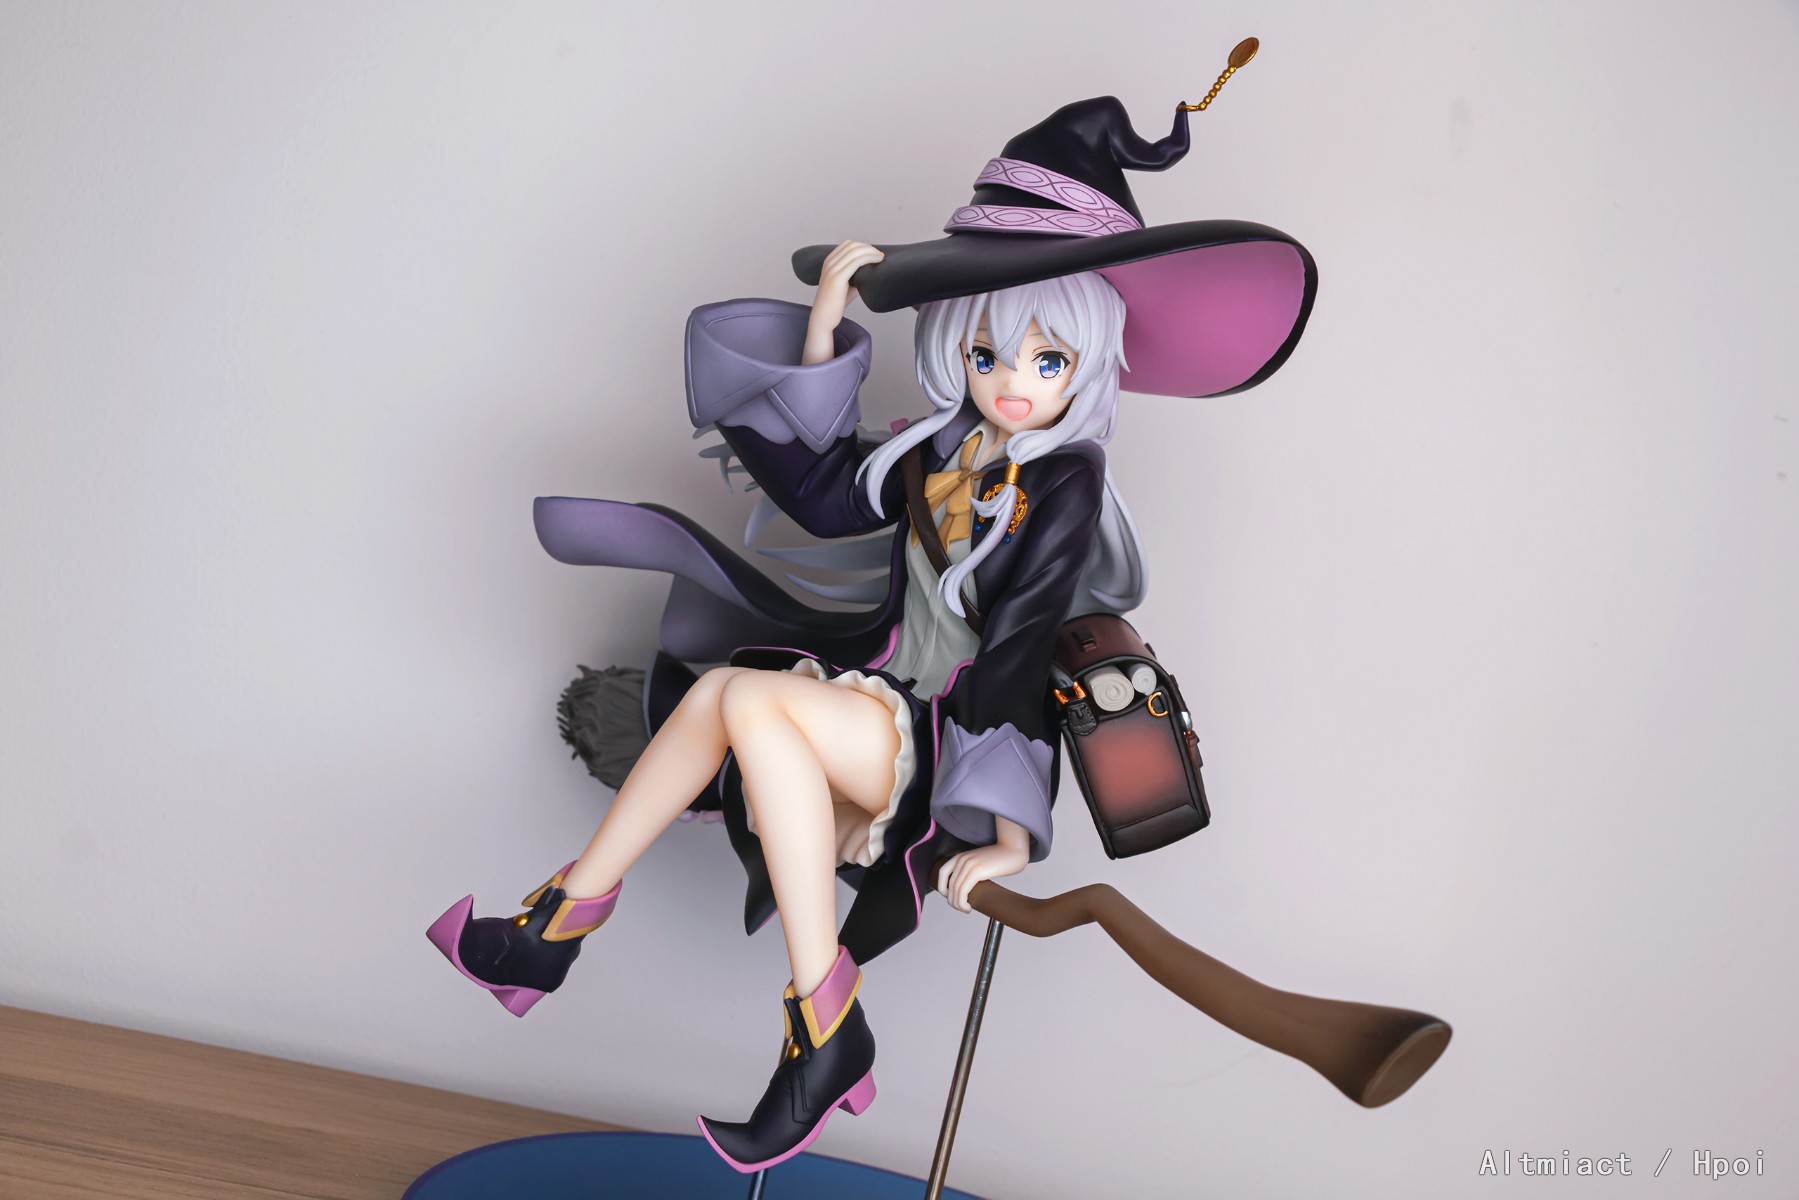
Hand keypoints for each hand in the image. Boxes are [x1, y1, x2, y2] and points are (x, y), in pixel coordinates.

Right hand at [802, 240, 883, 364]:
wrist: (823, 318)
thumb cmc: (835, 304)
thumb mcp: (846, 285)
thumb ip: (856, 276)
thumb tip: (872, 272)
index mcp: (828, 262)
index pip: (847, 244)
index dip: (863, 245)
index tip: (874, 253)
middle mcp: (829, 263)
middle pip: (852, 245)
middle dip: (868, 247)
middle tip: (880, 255)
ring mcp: (832, 269)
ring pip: (855, 251)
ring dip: (871, 252)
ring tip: (881, 258)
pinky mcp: (838, 278)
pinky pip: (856, 261)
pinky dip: (869, 258)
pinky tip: (877, 261)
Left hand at [935, 842, 1028, 913]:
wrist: (1014, 851)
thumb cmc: (1001, 859)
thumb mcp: (980, 862)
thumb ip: (971, 870)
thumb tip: (967, 887)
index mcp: (960, 856)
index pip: (942, 873)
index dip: (943, 888)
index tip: (951, 897)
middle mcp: (962, 859)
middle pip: (949, 885)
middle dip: (952, 900)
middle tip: (962, 908)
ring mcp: (968, 864)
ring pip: (955, 890)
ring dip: (957, 904)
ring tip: (966, 909)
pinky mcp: (976, 871)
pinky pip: (962, 891)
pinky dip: (962, 902)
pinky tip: (968, 908)